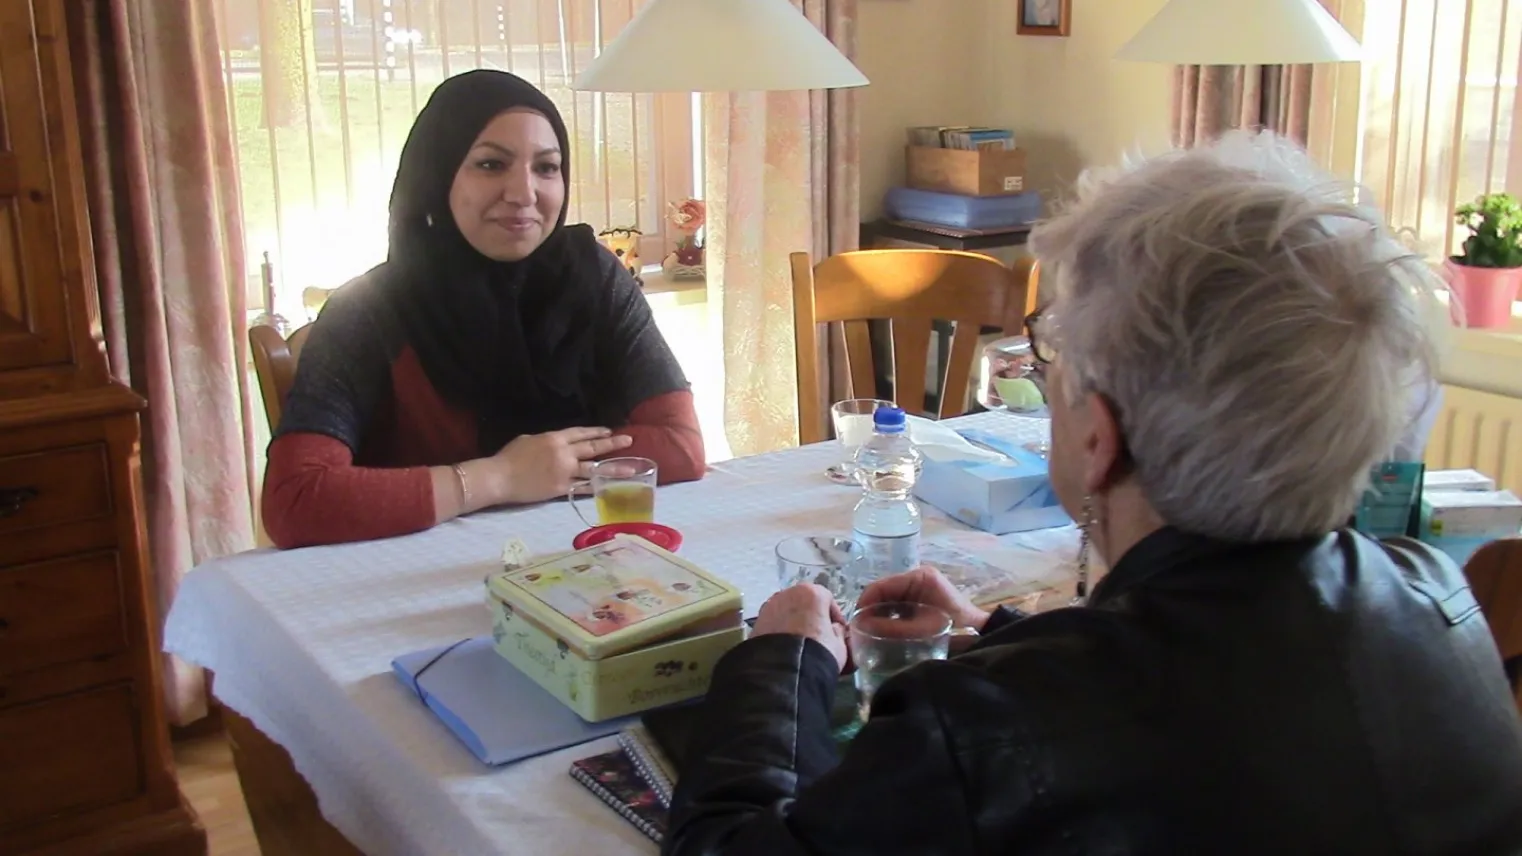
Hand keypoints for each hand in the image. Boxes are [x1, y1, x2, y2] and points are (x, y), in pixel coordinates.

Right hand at [490, 427, 633, 504]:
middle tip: (629, 441)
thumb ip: (546, 441)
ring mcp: (564, 471)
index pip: (580, 433)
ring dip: (613, 468)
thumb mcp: (528, 440)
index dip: (596, 431)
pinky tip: (609, 488)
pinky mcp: (561, 488)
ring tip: (630, 469)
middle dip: (612, 443)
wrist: (499, 477)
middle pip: (593, 447)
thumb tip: (556, 444)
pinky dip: (596, 487)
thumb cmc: (508, 457)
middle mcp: (564, 453)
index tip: (609, 430)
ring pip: (594, 469)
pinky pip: (582, 488)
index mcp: (554, 438)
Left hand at [751, 584, 848, 672]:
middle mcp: (788, 593)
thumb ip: (838, 632)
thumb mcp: (839, 645)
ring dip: (794, 623)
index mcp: (812, 593)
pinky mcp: (756, 622)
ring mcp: (769, 606)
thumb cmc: (817, 652)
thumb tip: (833, 629)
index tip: (836, 630)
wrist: (784, 671)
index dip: (834, 615)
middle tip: (817, 636)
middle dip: (811, 617)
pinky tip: (784, 648)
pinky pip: (774, 623)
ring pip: (787, 612)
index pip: (827, 599)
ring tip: (799, 643)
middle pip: (804, 602)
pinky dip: (779, 631)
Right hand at [857, 566, 992, 633]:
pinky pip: (897, 605)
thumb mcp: (919, 629)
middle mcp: (916, 577)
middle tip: (859, 629)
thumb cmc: (952, 628)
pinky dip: (888, 617)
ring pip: (888, 599)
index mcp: (918, 577)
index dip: (864, 602)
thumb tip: (860, 626)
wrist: (978, 635)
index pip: (881, 585)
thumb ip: (889, 628)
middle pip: (883, 591)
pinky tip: (882, 630)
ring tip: (867, 631)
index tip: (854, 622)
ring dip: (878, 614)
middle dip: (870, 610)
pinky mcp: (921, 597)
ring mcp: (919, 586)